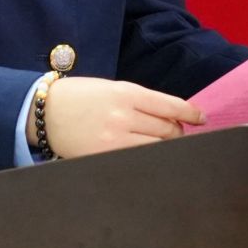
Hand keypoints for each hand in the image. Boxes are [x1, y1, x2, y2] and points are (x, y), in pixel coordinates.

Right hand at [42, 77, 204, 158]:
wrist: (45, 112)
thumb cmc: (81, 96)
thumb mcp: (113, 88)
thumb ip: (141, 101)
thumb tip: (172, 116)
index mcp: (127, 93)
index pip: (170, 105)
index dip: (191, 113)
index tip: (201, 118)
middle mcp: (123, 116)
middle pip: (167, 129)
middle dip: (177, 131)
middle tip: (178, 132)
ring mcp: (113, 139)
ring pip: (155, 146)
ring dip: (164, 145)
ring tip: (162, 143)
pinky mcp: (104, 156)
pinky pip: (136, 158)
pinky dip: (146, 156)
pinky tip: (147, 154)